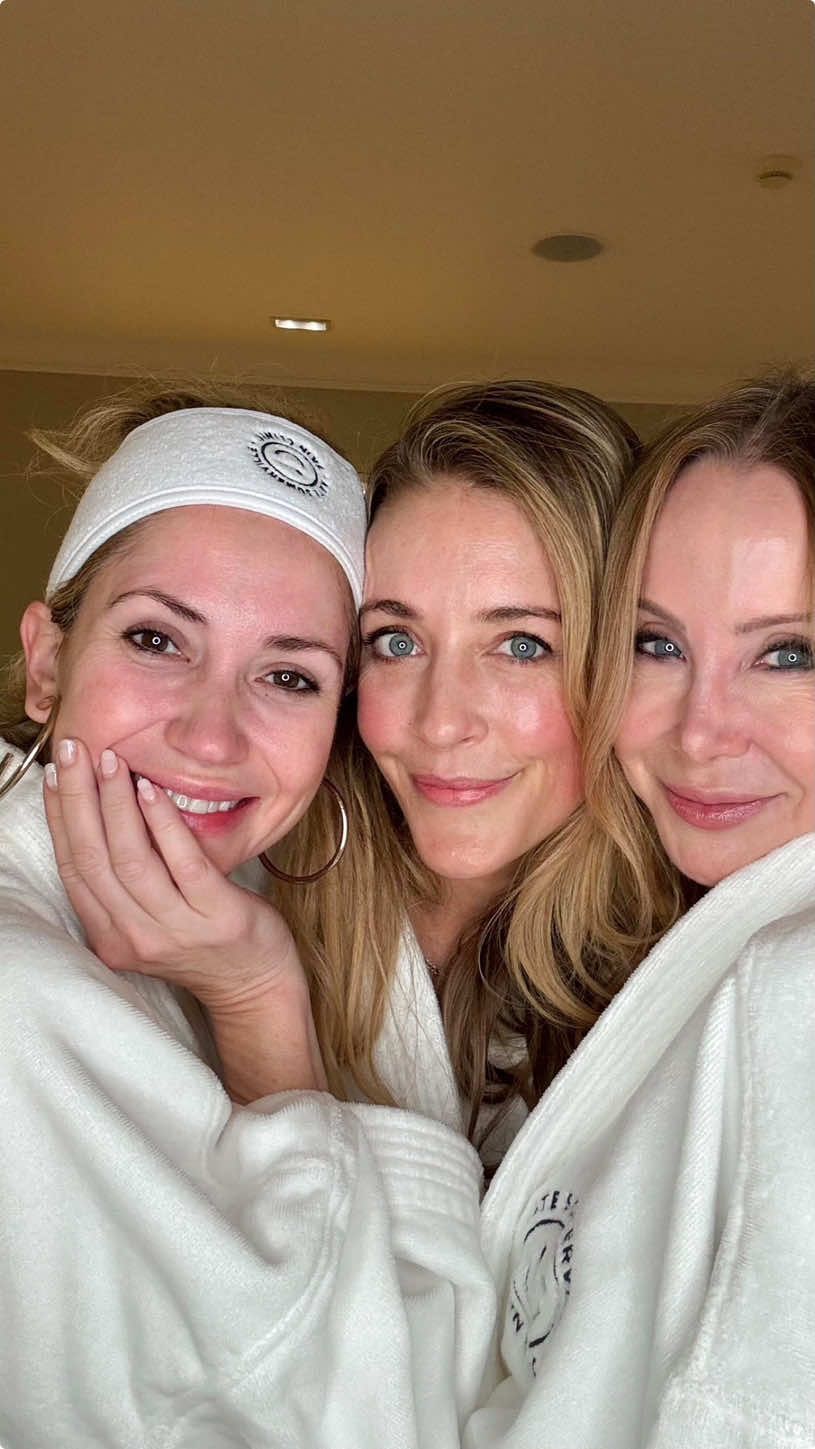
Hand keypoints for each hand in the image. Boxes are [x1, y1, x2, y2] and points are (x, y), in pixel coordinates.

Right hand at [44, 739, 326, 1096]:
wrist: (253, 984)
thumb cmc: (200, 939)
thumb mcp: (146, 919)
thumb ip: (121, 882)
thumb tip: (98, 810)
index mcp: (109, 936)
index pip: (73, 868)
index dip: (60, 816)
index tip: (55, 773)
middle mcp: (134, 936)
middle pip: (92, 859)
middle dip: (78, 798)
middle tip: (73, 751)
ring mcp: (175, 930)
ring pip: (130, 859)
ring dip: (116, 804)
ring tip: (111, 761)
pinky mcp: (217, 917)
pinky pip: (183, 862)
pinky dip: (162, 821)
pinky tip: (151, 788)